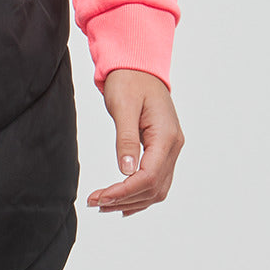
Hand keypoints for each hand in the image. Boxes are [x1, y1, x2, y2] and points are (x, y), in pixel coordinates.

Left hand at [86, 69, 183, 216]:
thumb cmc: (129, 80)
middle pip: (154, 187)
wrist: (138, 65)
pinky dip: (140, 194)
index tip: (101, 196)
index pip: (149, 176)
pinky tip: (123, 203)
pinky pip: (156, 179)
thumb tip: (126, 171)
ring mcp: (171, 148)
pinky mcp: (163, 149)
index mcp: (166, 136)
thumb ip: (126, 139)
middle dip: (125, 199)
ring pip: (157, 188)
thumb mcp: (123, 106)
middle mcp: (173, 146)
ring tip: (103, 204)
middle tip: (96, 202)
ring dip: (131, 200)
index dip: (125, 191)